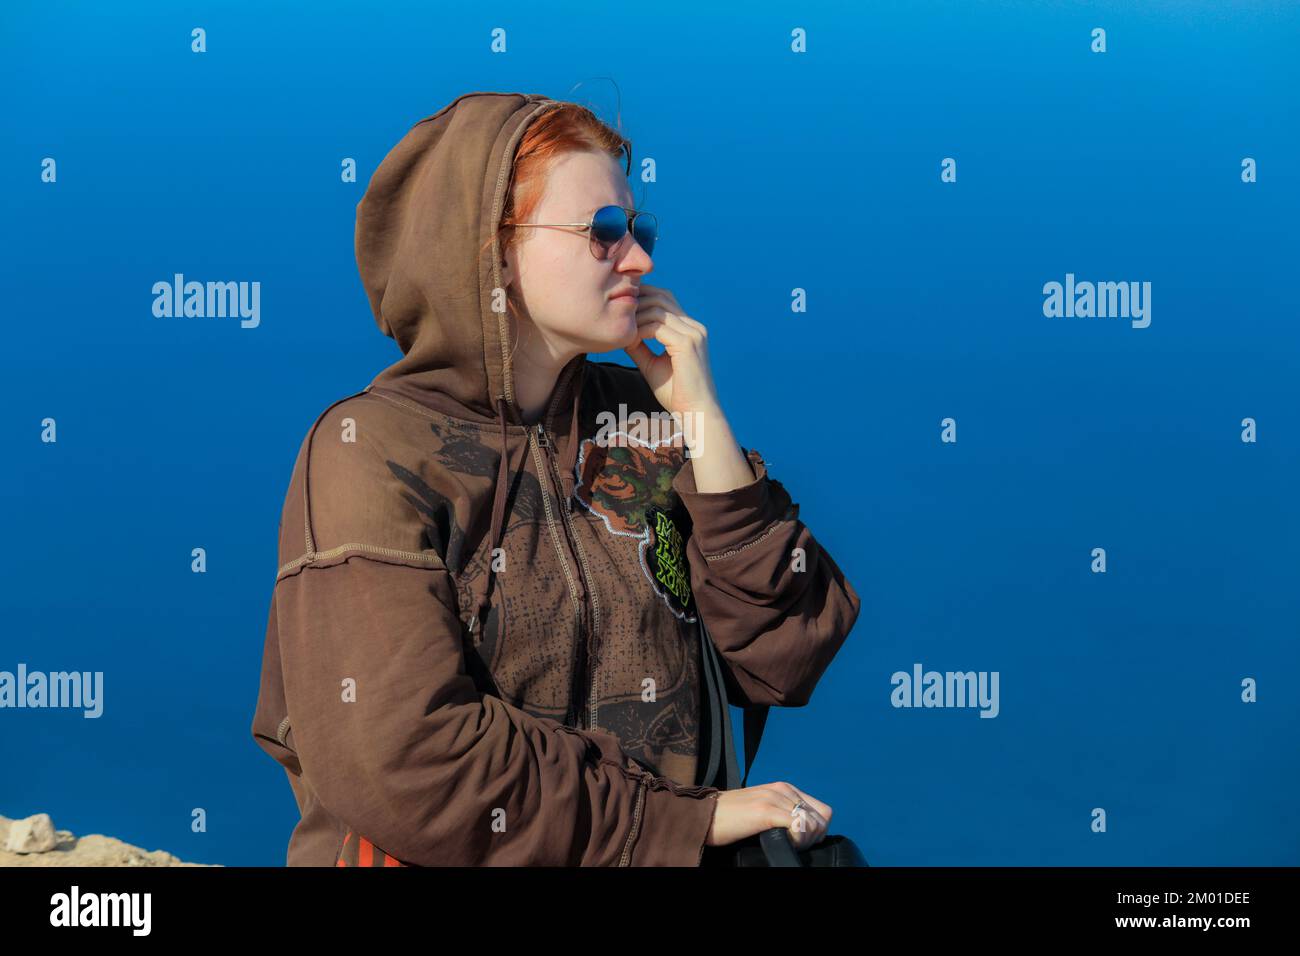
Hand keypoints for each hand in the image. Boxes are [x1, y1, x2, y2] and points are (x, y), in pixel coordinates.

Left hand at [623, 284, 719, 417]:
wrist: (694, 413)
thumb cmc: (675, 393)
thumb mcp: (652, 364)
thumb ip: (639, 346)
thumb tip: (621, 332)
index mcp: (690, 330)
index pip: (665, 299)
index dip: (643, 298)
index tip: (621, 310)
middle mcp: (694, 327)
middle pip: (662, 297)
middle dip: (637, 302)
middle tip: (616, 314)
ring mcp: (693, 333)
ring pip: (658, 309)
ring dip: (636, 318)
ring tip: (623, 331)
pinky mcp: (687, 343)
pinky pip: (657, 327)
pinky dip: (640, 331)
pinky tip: (630, 341)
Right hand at [706, 781, 831, 850]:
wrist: (705, 815)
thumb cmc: (731, 818)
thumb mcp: (763, 809)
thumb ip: (783, 812)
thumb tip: (804, 830)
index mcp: (784, 788)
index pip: (822, 810)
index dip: (818, 829)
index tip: (802, 841)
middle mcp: (782, 789)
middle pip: (822, 818)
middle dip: (814, 836)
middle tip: (796, 845)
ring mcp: (774, 798)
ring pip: (813, 823)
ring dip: (805, 839)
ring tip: (788, 843)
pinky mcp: (766, 811)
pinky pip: (798, 826)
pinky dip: (797, 839)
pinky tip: (782, 841)